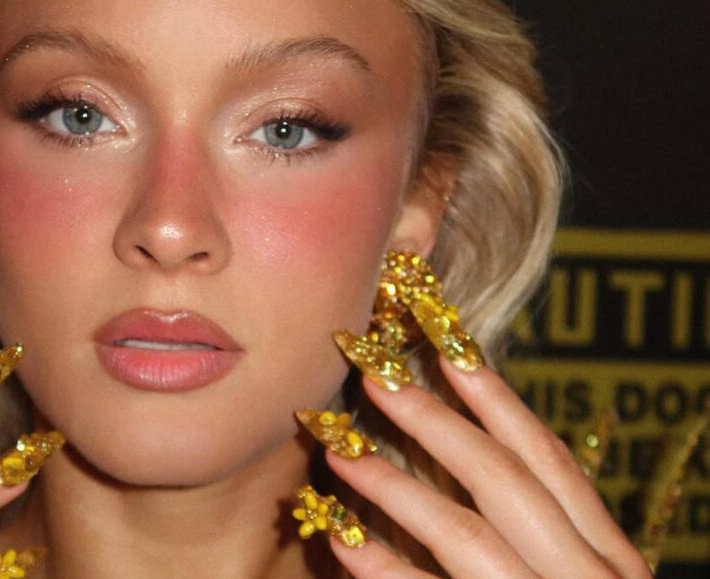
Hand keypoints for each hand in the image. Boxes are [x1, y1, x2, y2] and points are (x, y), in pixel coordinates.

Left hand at [325, 358, 651, 577]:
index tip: (448, 349)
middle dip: (437, 422)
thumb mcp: (572, 577)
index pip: (550, 465)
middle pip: (508, 483)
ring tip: (339, 450)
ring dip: (398, 486)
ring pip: (470, 537)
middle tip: (374, 375)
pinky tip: (342, 541)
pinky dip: (389, 571)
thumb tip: (465, 457)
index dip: (498, 401)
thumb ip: (537, 534)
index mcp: (609, 562)